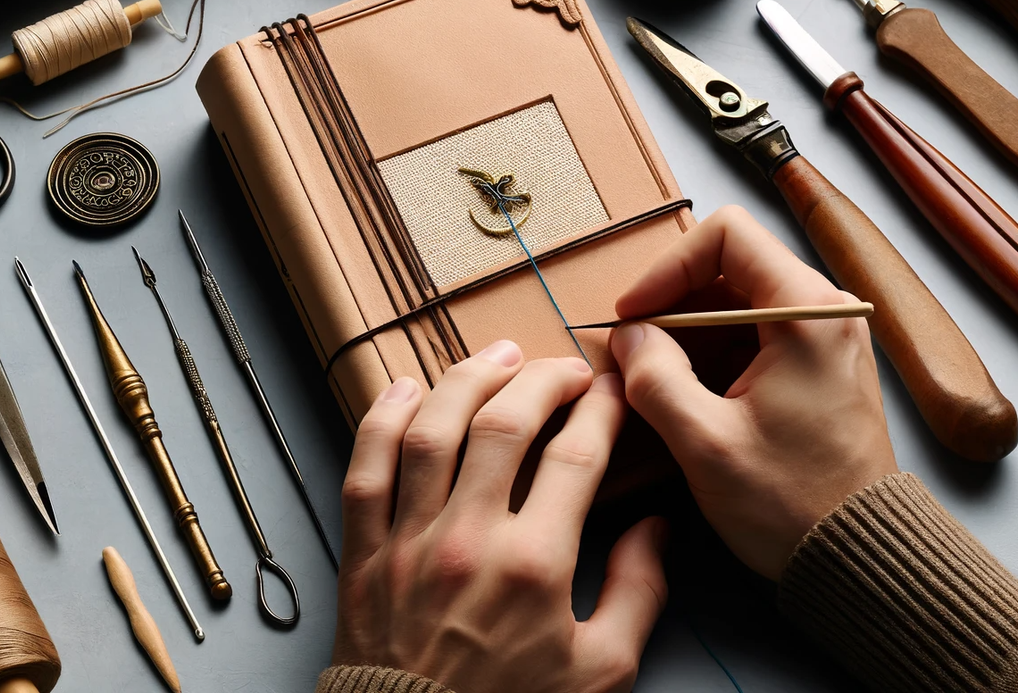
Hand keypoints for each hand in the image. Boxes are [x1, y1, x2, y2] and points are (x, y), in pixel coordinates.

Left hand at [332, 340, 667, 692]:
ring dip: (467, 380)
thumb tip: (654, 529)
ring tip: (498, 357)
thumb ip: (638, 593)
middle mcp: (470, 539)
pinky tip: (404, 389)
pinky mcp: (363, 553)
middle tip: (563, 368)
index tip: (611, 392)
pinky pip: (365, 468)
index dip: (600, 411)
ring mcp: (409, 541)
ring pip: (433, 430)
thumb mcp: (602, 671)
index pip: (576, 456)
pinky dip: (381, 420)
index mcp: (535, 566)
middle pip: (505, 423)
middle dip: (542, 380)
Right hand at [611, 206, 897, 579]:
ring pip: (741, 300)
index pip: (727, 234)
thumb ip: (655, 378)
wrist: (857, 558)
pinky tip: (688, 394)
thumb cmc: (791, 503)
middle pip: (733, 264)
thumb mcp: (705, 443)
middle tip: (635, 350)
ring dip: (691, 330)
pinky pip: (758, 333)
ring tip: (655, 377)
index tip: (634, 314)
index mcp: (807, 312)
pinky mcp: (821, 367)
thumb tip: (629, 337)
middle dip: (674, 302)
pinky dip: (716, 352)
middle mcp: (826, 311)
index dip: (668, 266)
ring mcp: (828, 338)